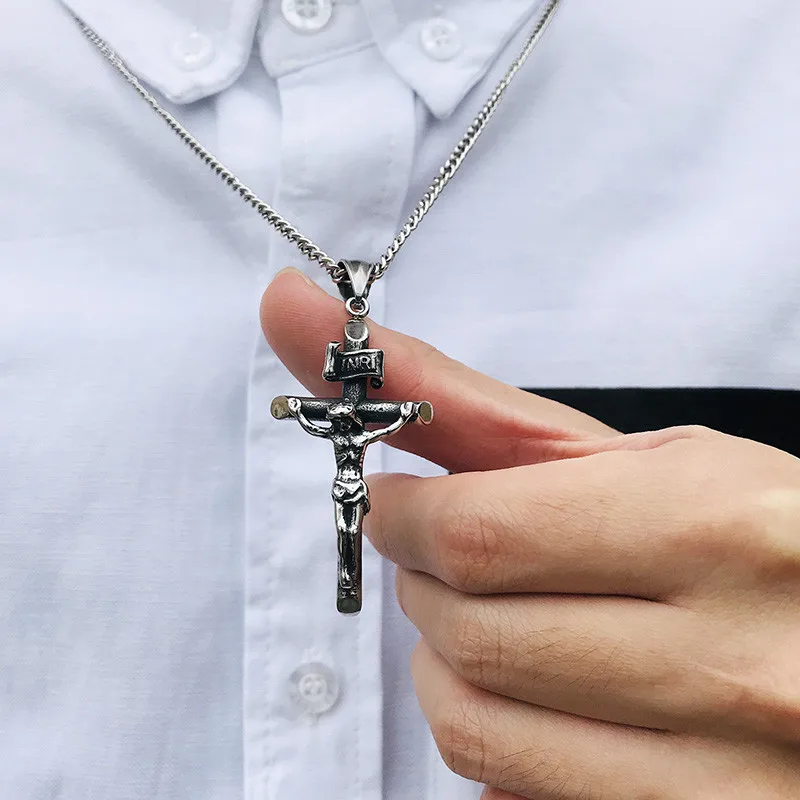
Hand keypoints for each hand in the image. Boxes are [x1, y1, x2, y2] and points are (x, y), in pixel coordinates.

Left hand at [262, 270, 799, 798]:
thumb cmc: (753, 532)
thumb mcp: (640, 460)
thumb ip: (471, 408)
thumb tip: (299, 314)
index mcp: (717, 524)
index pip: (481, 534)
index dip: (402, 518)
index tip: (391, 506)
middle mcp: (734, 658)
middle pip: (472, 634)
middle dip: (422, 584)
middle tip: (442, 558)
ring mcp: (725, 776)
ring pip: (479, 729)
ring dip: (442, 664)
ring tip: (478, 623)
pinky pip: (521, 797)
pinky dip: (494, 740)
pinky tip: (532, 697)